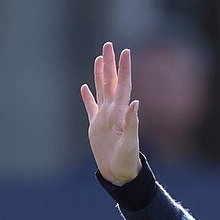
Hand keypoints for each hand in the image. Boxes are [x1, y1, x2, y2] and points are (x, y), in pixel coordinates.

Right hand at [80, 41, 140, 184]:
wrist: (119, 174)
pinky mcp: (95, 127)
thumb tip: (135, 102)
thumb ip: (132, 123)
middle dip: (109, 64)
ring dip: (99, 75)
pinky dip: (87, 97)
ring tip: (98, 59)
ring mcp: (103, 118)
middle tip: (108, 45)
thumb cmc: (127, 161)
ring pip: (100, 90)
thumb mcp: (130, 144)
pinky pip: (90, 108)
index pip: (123, 85)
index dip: (124, 68)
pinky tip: (84, 87)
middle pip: (110, 82)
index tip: (125, 51)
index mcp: (120, 113)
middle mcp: (112, 112)